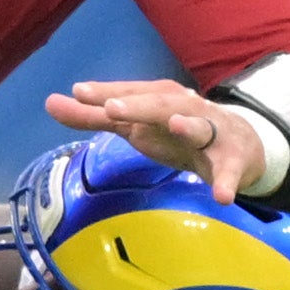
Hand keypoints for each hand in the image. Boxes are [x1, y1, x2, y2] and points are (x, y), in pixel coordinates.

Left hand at [46, 79, 269, 202]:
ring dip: (191, 126)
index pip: (130, 93)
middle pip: (161, 104)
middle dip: (139, 104)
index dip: (106, 92)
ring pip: (201, 127)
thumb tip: (49, 102)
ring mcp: (211, 133)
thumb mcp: (134, 125)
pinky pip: (229, 171)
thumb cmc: (174, 131)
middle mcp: (185, 109)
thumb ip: (92, 117)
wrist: (240, 143)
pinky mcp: (232, 160)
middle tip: (112, 108)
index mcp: (158, 99)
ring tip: (177, 125)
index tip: (79, 92)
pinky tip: (222, 197)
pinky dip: (227, 182)